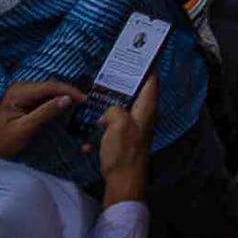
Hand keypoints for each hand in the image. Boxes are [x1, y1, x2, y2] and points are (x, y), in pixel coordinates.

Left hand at [0, 78, 89, 159]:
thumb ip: (45, 113)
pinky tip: (63, 109)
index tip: (85, 100)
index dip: (70, 91)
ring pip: (48, 91)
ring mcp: (21, 94)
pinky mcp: (23, 101)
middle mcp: (20, 88)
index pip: (50, 86)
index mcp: (18, 92)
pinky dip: (54, 103)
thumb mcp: (24, 129)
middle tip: (84, 105)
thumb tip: (67, 100)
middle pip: (50, 86)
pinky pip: (43, 98)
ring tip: (77, 107)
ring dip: (62, 98)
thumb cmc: (1, 143)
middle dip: (68, 94)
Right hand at [96, 64, 156, 199]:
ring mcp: (134, 128)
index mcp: (147, 108)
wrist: (123, 183)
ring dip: (105, 109)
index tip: (135, 54)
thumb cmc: (124, 153)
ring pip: (119, 110)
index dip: (145, 66)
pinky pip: (111, 129)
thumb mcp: (118, 124)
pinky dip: (100, 131)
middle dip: (118, 85)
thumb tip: (108, 112)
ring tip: (90, 105)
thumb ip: (114, 109)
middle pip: (133, 93)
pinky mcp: (124, 140)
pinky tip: (88, 140)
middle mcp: (144, 116)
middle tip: (103, 76)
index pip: (150, 80)